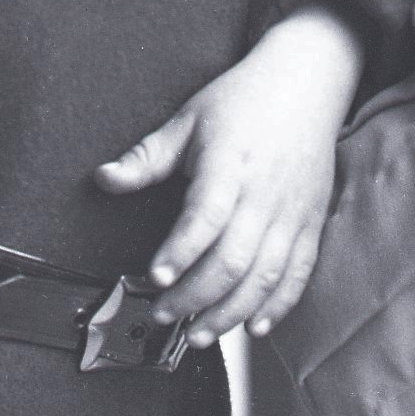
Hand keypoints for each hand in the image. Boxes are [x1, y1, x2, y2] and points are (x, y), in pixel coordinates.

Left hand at [94, 7, 369, 348]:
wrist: (308, 83)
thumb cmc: (244, 100)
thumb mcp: (187, 119)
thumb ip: (146, 157)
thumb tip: (103, 179)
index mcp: (229, 164)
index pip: (205, 216)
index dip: (180, 251)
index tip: (154, 276)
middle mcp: (264, 194)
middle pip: (233, 259)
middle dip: (194, 296)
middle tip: (162, 314)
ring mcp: (292, 213)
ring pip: (265, 277)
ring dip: (231, 312)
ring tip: (199, 333)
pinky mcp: (311, 224)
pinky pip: (298, 275)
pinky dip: (278, 307)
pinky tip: (253, 327)